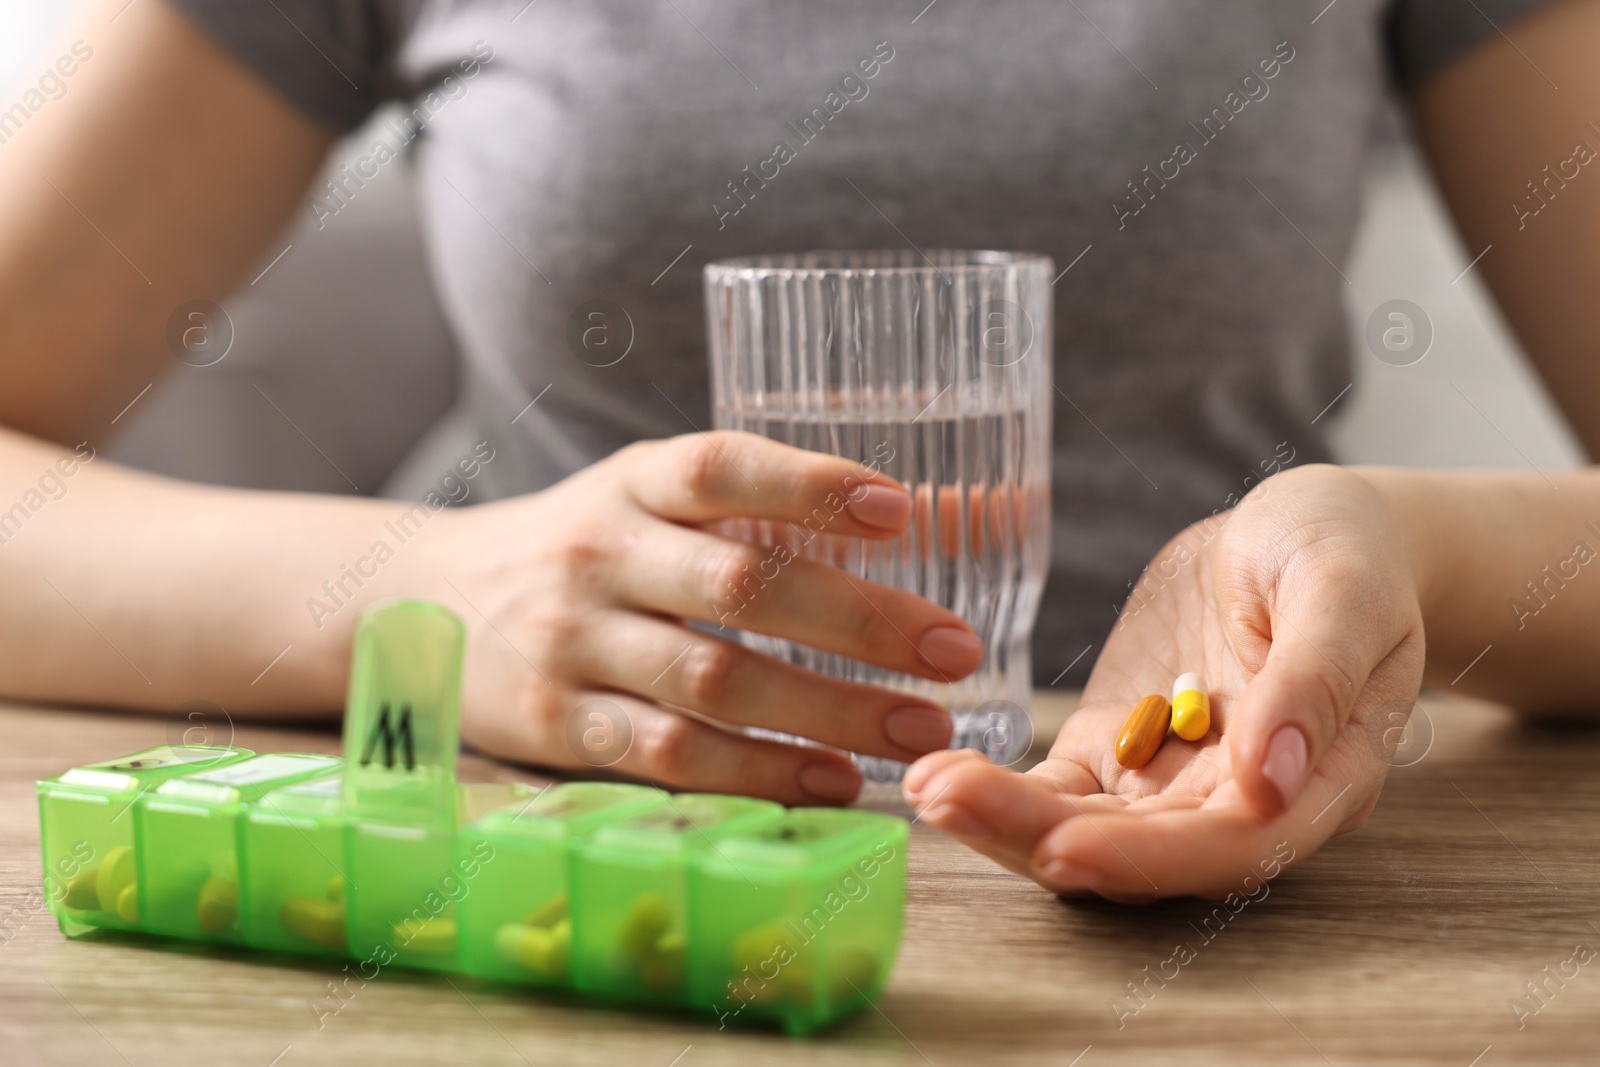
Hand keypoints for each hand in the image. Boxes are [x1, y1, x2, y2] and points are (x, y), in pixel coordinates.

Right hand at [413, 431, 981, 803]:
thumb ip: (744, 511)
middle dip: (859, 621)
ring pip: (715, 681)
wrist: (429, 599)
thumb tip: (912, 517)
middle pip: (739, 585)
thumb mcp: (640, 499)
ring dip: (830, 710)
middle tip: (952, 650)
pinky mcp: (558, 723)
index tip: (901, 513)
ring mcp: (574, 641)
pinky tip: (836, 779)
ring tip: (922, 730)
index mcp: (631, 483)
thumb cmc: (582, 546)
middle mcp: (600, 553)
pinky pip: (672, 755)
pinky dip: (761, 773)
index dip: (810, 485)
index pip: (721, 468)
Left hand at [902, 464, 1426, 900]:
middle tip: (948, 802)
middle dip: (1040, 836)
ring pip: (1086, 826)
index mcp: (1318, 781)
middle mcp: (1241, 802)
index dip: (1146, 857)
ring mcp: (1173, 779)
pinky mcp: (1120, 747)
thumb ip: (1315, 681)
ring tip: (924, 786)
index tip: (1063, 848)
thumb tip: (1273, 781)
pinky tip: (937, 771)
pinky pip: (1058, 787)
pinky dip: (1000, 788)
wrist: (1305, 532)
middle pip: (1140, 850)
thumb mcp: (1344, 592)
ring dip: (1005, 818)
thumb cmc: (1347, 554)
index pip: (1231, 845)